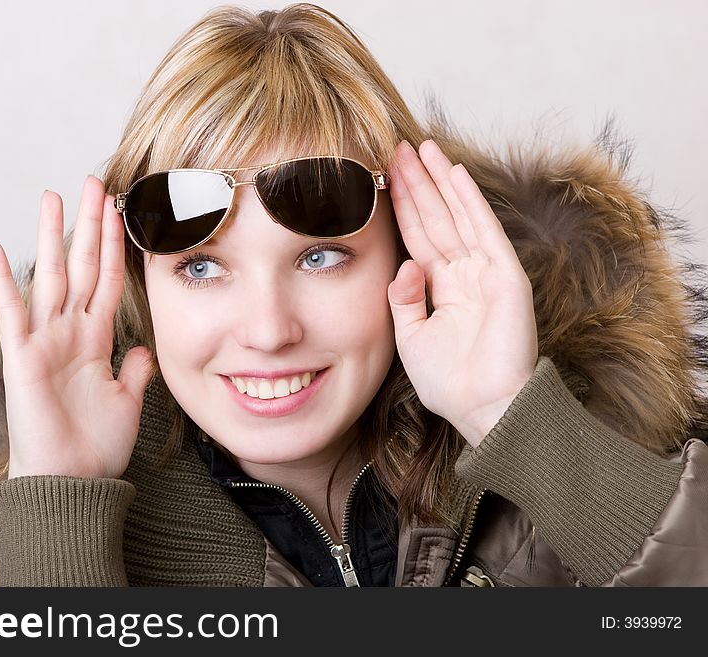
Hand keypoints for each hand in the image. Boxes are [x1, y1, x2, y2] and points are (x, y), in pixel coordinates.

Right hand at [0, 175, 154, 478]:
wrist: (72, 481)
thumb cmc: (96, 446)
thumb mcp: (127, 400)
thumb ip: (134, 370)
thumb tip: (142, 347)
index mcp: (97, 339)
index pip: (109, 280)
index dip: (115, 246)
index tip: (120, 211)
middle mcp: (70, 332)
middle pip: (82, 266)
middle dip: (88, 225)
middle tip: (93, 183)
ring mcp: (45, 340)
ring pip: (51, 277)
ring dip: (52, 237)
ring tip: (52, 197)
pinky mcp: (22, 356)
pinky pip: (12, 310)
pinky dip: (3, 279)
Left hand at [386, 140, 538, 446]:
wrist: (482, 409)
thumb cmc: (449, 381)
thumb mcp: (411, 336)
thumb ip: (403, 298)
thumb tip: (404, 265)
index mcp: (442, 287)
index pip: (418, 236)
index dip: (402, 205)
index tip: (383, 175)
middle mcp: (464, 273)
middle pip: (435, 218)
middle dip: (417, 183)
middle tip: (396, 147)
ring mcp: (487, 271)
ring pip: (457, 215)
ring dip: (440, 180)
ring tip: (422, 147)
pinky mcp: (506, 276)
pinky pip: (483, 231)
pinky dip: (469, 202)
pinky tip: (454, 174)